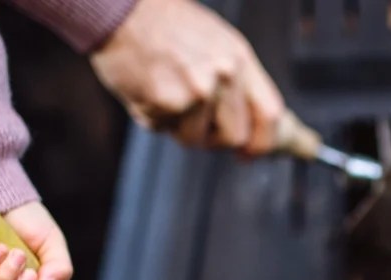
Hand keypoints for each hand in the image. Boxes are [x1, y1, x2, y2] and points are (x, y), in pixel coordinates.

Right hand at [89, 0, 284, 153]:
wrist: (120, 9)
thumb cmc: (163, 24)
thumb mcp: (214, 42)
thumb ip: (234, 81)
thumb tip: (248, 122)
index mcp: (239, 58)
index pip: (270, 114)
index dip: (262, 142)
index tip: (249, 153)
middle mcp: (224, 74)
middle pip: (234, 137)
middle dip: (212, 138)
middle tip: (191, 121)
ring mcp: (197, 89)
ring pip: (195, 139)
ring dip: (176, 126)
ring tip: (162, 90)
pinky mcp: (168, 101)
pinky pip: (163, 128)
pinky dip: (151, 116)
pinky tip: (144, 86)